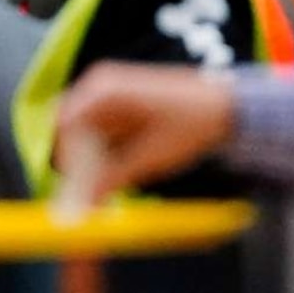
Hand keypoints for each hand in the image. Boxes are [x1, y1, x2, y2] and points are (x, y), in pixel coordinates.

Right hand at [53, 63, 237, 201]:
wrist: (229, 106)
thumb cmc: (194, 123)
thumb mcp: (150, 158)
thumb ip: (111, 180)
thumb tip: (83, 206)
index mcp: (103, 91)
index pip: (65, 129)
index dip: (68, 164)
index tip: (77, 194)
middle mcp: (99, 86)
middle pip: (67, 132)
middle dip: (75, 164)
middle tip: (89, 194)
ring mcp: (108, 94)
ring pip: (81, 136)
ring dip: (90, 162)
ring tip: (112, 182)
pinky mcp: (118, 106)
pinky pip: (97, 134)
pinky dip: (102, 155)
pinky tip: (122, 168)